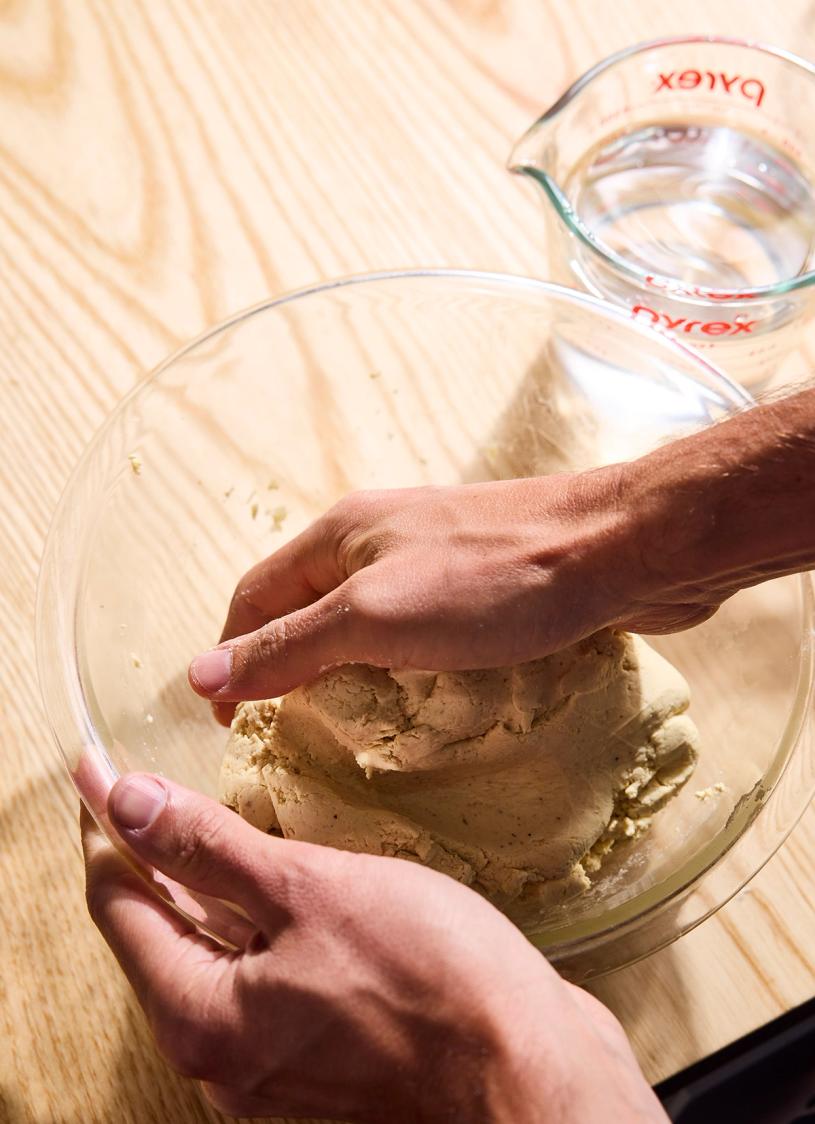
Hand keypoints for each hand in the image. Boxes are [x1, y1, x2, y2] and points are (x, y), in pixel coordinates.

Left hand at [82, 774, 667, 1122]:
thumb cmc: (431, 980)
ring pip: (211, 951)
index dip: (106, 825)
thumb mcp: (309, 891)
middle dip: (148, 853)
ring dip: (201, 884)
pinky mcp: (318, 1049)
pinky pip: (259, 971)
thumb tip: (126, 802)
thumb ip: (209, 848)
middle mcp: (221, 1053)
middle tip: (138, 782)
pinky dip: (250, 919)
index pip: (119, 904)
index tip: (100, 768)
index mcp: (201, 1017)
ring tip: (196, 817)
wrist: (530, 1071)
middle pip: (158, 933)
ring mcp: (271, 1058)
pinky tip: (268, 876)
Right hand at [188, 472, 721, 723]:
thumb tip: (199, 675)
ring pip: (367, 623)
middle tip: (292, 741)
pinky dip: (406, 670)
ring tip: (351, 734)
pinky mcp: (485, 585)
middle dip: (290, 669)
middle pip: (307, 608)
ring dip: (349, 673)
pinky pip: (422, 632)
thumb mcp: (376, 616)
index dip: (232, 658)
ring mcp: (436, 559)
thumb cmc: (495, 581)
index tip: (234, 729)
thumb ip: (290, 645)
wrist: (623, 549)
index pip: (255, 597)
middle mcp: (380, 540)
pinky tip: (424, 706)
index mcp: (340, 534)